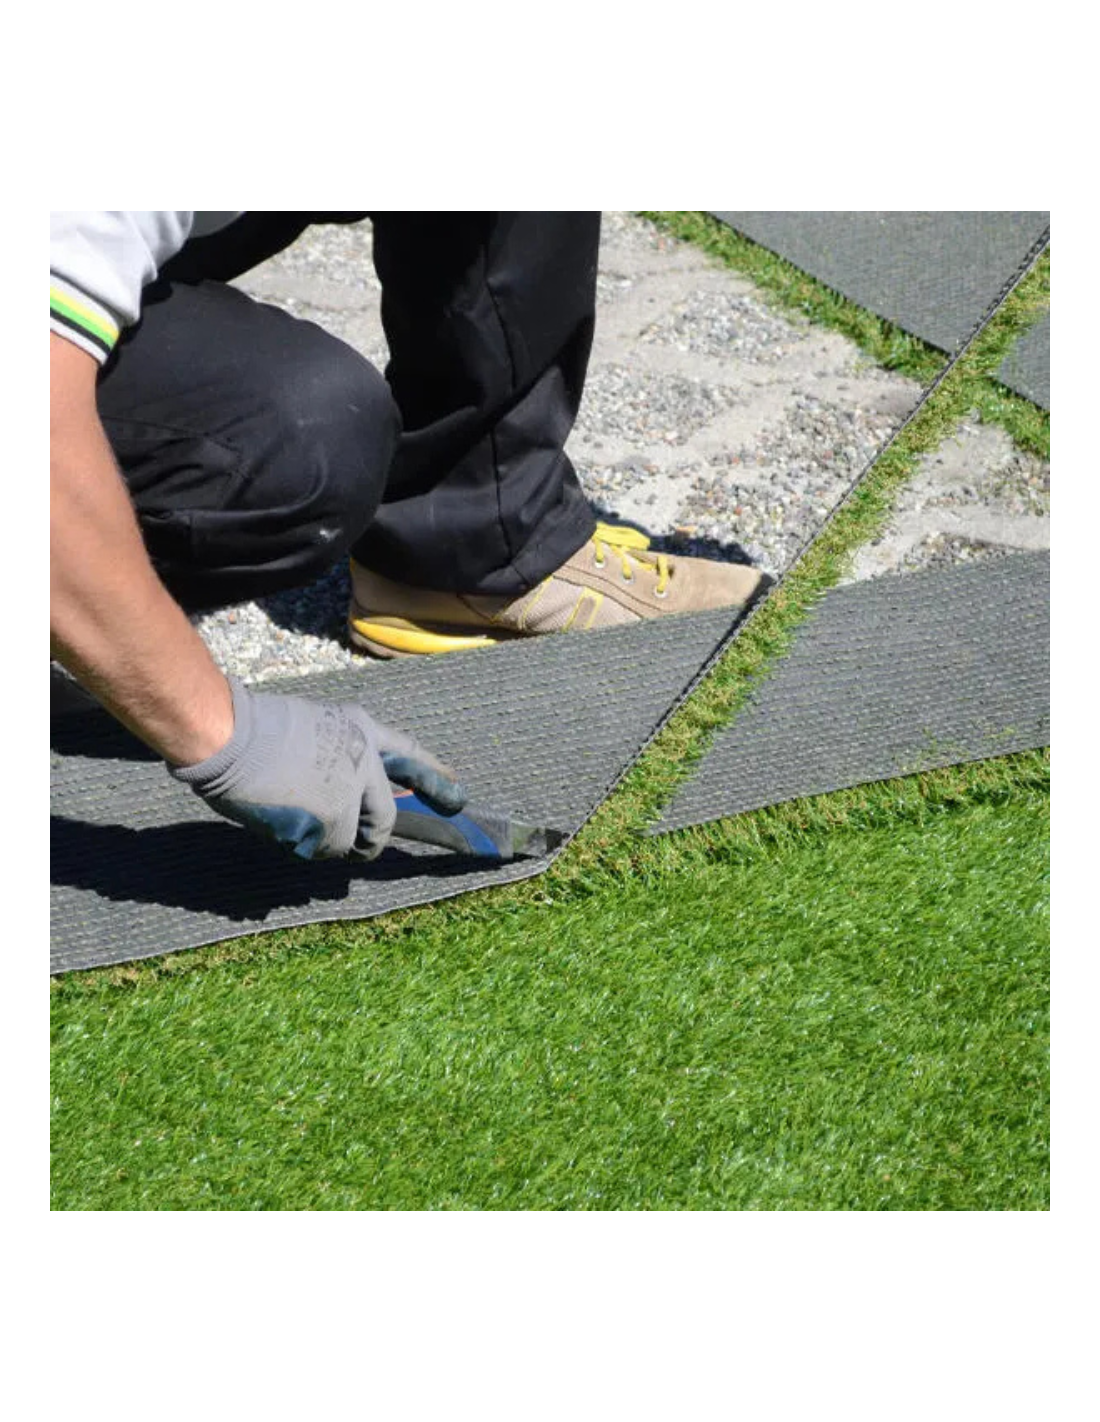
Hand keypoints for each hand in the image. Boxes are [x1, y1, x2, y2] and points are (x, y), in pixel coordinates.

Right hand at [170, 678, 465, 860]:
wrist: (230, 735)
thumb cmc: (256, 728)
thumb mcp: (314, 729)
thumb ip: (338, 758)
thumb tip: (344, 794)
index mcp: (363, 730)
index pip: (410, 756)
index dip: (435, 778)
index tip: (457, 795)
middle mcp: (367, 763)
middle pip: (386, 819)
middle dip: (373, 840)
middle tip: (361, 850)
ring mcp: (352, 794)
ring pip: (350, 841)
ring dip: (327, 842)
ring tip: (297, 822)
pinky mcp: (333, 822)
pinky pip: (323, 849)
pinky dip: (304, 845)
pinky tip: (283, 823)